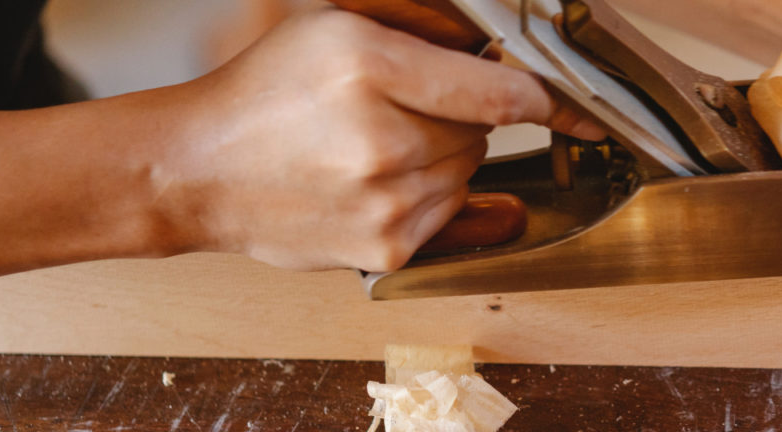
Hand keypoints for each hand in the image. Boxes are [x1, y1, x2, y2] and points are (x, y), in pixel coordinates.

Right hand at [156, 8, 602, 271]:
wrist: (197, 171)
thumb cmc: (264, 94)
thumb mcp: (338, 27)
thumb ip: (428, 36)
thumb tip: (506, 59)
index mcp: (368, 67)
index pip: (501, 90)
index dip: (549, 99)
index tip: (583, 112)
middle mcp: (381, 139)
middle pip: (486, 129)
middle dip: (459, 116)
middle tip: (396, 109)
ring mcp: (386, 203)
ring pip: (470, 171)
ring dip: (443, 157)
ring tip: (373, 147)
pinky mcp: (389, 251)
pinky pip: (451, 213)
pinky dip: (428, 196)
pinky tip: (374, 182)